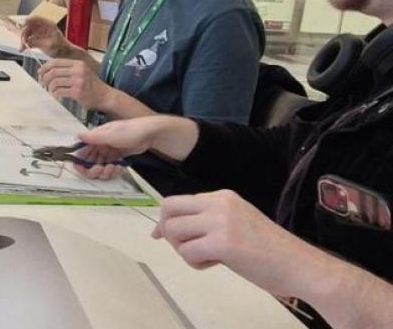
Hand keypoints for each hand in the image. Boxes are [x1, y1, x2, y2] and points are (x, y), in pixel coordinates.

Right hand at [20, 16, 70, 56]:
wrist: (65, 54)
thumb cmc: (61, 48)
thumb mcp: (50, 45)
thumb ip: (38, 43)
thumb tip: (26, 41)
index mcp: (48, 24)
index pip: (35, 18)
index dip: (27, 21)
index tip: (21, 26)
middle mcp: (42, 27)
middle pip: (29, 26)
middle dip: (24, 33)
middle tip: (22, 41)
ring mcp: (39, 33)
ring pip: (27, 34)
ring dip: (23, 40)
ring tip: (22, 47)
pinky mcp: (37, 40)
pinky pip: (28, 40)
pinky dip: (25, 44)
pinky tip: (22, 49)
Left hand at [38, 59, 113, 109]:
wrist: (105, 96)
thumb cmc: (92, 85)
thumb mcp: (82, 72)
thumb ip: (68, 69)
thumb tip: (49, 70)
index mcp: (78, 63)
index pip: (56, 62)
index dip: (45, 67)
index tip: (40, 72)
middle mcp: (78, 70)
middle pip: (53, 71)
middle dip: (45, 78)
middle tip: (43, 83)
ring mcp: (78, 81)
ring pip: (55, 82)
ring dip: (50, 87)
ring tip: (52, 91)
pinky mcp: (77, 92)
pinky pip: (59, 91)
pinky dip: (55, 94)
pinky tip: (57, 96)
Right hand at [77, 116, 198, 175]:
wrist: (150, 133)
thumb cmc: (130, 131)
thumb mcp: (111, 134)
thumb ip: (94, 137)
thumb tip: (78, 136)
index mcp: (96, 138)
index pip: (81, 151)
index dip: (80, 161)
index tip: (82, 168)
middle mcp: (100, 146)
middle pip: (89, 163)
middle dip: (93, 169)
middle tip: (101, 170)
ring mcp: (109, 152)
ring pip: (100, 167)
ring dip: (104, 171)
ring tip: (114, 168)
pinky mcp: (117, 158)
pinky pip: (109, 168)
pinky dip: (112, 171)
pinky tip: (118, 168)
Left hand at [153, 190, 314, 297]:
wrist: (299, 265)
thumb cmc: (268, 251)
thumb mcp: (234, 224)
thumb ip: (204, 222)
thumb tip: (162, 230)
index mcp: (222, 196)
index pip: (177, 201)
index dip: (166, 221)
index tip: (164, 237)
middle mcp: (219, 203)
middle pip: (169, 210)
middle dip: (169, 232)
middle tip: (188, 249)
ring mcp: (220, 221)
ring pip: (174, 231)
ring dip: (184, 250)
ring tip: (208, 258)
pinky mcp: (223, 243)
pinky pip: (187, 252)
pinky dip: (195, 263)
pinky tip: (216, 264)